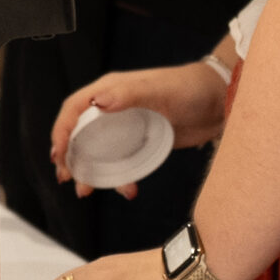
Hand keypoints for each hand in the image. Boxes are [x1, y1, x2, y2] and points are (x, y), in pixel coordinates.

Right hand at [49, 61, 232, 197]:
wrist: (219, 102)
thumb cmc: (189, 88)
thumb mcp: (159, 89)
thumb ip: (129, 94)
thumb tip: (97, 102)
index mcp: (111, 90)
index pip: (75, 109)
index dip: (62, 130)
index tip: (59, 154)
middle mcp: (113, 108)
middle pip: (79, 132)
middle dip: (69, 156)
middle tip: (67, 177)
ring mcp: (126, 127)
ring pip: (96, 151)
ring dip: (88, 171)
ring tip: (85, 190)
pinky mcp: (140, 143)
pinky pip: (120, 162)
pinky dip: (118, 178)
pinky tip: (127, 190)